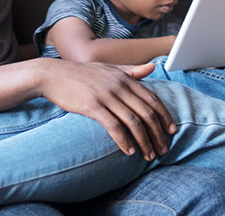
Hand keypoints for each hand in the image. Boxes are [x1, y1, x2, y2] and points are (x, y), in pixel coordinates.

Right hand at [37, 61, 175, 160]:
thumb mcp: (108, 68)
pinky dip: (124, 140)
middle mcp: (119, 86)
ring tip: (148, 155)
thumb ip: (131, 70)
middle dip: (158, 133)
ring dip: (144, 141)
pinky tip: (129, 151)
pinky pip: (114, 126)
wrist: (52, 75)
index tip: (172, 130)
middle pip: (146, 113)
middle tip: (163, 149)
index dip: (164, 116)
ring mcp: (106, 96)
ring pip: (133, 122)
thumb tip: (152, 68)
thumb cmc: (80, 73)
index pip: (152, 98)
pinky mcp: (92, 107)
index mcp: (125, 78)